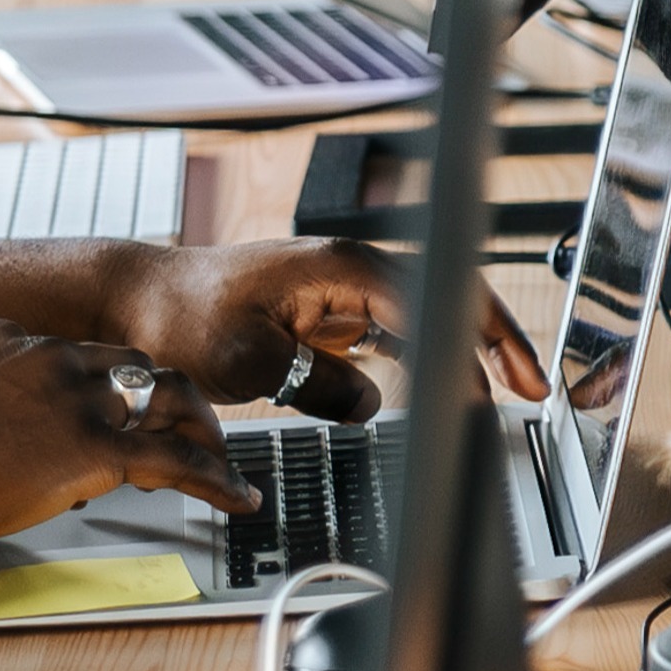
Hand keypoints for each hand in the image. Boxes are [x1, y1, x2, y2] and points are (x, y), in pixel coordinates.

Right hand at [0, 324, 258, 541]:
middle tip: (191, 429)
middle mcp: (57, 358)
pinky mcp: (97, 446)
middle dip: (173, 398)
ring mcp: (82, 399)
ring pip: (171, 401)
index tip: (118, 407)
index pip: (84, 354)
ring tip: (222, 460)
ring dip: (204, 431)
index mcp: (13, 340)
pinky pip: (176, 461)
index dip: (111, 384)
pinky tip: (236, 496)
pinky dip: (215, 477)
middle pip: (140, 367)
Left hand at [111, 239, 546, 417]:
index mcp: (343, 266)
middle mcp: (354, 268)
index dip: (468, 355)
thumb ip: (319, 385)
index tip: (487, 399)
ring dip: (470, 349)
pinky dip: (432, 355)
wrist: (137, 301)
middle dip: (496, 342)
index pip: (430, 308)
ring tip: (508, 392)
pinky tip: (451, 384)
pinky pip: (399, 330)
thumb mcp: (247, 362)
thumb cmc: (180, 317)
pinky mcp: (333, 310)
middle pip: (449, 297)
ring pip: (432, 313)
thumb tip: (373, 404)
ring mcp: (346, 288)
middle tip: (533, 389)